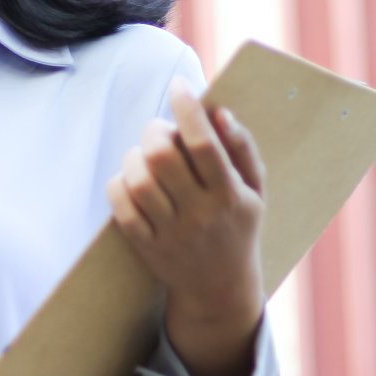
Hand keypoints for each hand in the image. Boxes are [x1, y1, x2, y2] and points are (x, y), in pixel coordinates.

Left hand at [105, 76, 267, 375]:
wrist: (220, 290)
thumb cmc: (237, 226)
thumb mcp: (255, 192)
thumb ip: (242, 149)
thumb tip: (219, 112)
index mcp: (230, 196)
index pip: (204, 144)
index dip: (187, 109)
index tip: (179, 85)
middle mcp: (200, 214)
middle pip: (162, 157)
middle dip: (154, 130)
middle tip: (159, 130)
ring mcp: (170, 232)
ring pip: (137, 179)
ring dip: (134, 155)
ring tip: (145, 155)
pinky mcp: (145, 245)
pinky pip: (120, 205)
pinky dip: (119, 183)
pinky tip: (131, 180)